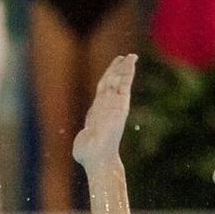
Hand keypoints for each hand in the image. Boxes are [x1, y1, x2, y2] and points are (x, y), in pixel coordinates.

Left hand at [72, 54, 135, 168]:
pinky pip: (125, 83)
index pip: (103, 94)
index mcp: (97, 114)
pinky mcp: (121, 103)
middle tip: (122, 58)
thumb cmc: (88, 155)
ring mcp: (114, 104)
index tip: (110, 74)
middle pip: (111, 83)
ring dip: (123, 67)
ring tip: (129, 57)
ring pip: (118, 80)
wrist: (97, 156)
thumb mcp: (83, 143)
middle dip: (116, 70)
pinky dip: (128, 71)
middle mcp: (107, 107)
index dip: (107, 82)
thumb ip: (84, 138)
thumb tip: (83, 143)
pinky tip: (132, 61)